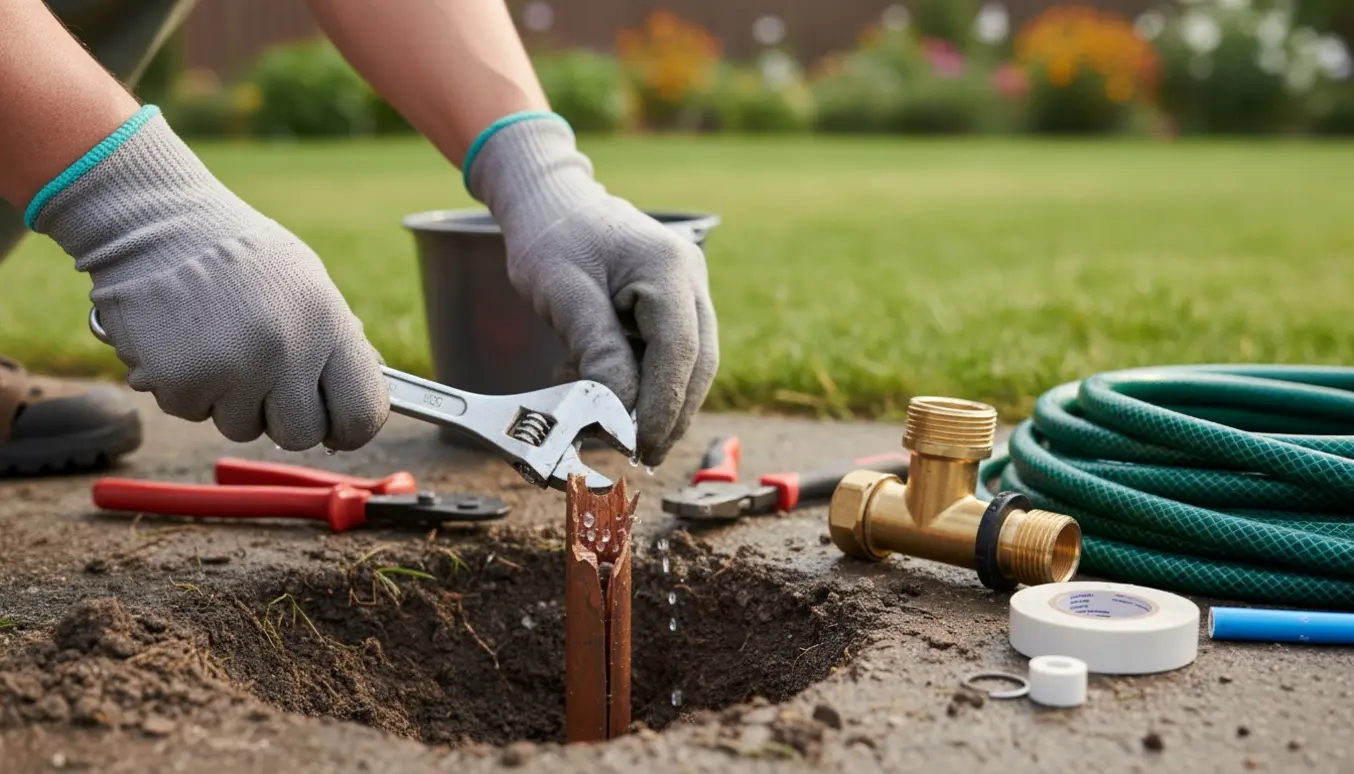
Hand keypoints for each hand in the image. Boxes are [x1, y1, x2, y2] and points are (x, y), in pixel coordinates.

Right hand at [32, 110, 387, 449]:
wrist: (155, 221)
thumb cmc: (239, 255)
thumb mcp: (308, 283)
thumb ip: (337, 341)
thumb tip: (374, 392)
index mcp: (328, 324)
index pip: (364, 412)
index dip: (350, 428)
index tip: (336, 427)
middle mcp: (287, 351)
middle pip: (302, 435)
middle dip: (283, 417)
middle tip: (262, 379)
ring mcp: (234, 369)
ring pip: (243, 428)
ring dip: (229, 400)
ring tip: (216, 342)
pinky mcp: (181, 381)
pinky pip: (193, 414)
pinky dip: (186, 388)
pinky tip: (183, 343)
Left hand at [468, 115, 717, 466]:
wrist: (550, 201)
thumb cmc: (551, 236)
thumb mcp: (565, 294)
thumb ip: (599, 352)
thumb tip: (622, 412)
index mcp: (669, 269)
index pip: (680, 351)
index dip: (666, 405)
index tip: (645, 445)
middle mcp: (690, 278)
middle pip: (697, 362)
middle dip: (672, 412)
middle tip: (644, 453)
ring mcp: (686, 290)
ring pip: (689, 362)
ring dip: (658, 399)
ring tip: (618, 426)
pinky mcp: (671, 303)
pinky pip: (670, 352)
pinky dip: (645, 379)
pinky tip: (606, 387)